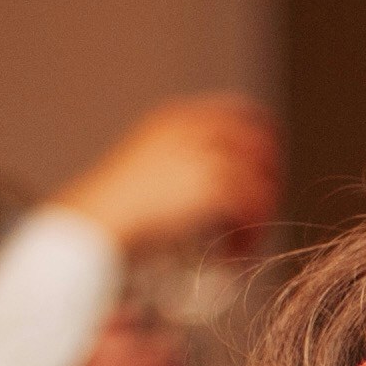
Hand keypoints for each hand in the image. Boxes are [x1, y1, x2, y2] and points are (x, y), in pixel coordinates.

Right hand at [52, 95, 280, 258]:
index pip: (238, 112)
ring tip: (242, 244)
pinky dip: (250, 233)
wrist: (96, 221)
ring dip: (258, 216)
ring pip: (260, 181)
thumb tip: (218, 188)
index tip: (269, 166)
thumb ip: (181, 165)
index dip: (263, 136)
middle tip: (261, 215)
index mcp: (175, 119)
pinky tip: (233, 252)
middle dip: (270, 180)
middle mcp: (193, 129)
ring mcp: (205, 155)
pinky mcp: (214, 186)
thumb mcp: (146, 168)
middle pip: (259, 145)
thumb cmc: (113, 208)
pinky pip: (253, 207)